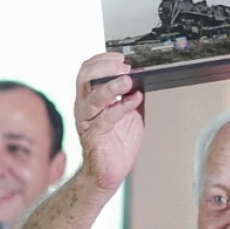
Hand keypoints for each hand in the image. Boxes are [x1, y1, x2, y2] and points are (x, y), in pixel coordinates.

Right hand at [74, 52, 143, 192]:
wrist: (109, 171)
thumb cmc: (117, 142)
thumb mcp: (129, 112)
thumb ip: (133, 94)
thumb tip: (144, 76)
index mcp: (90, 97)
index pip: (88, 70)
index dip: (102, 60)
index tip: (121, 57)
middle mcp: (84, 107)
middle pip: (85, 77)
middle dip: (105, 68)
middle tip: (124, 67)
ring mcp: (87, 121)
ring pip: (93, 98)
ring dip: (112, 87)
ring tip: (128, 81)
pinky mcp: (93, 136)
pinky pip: (106, 119)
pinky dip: (122, 107)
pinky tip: (135, 100)